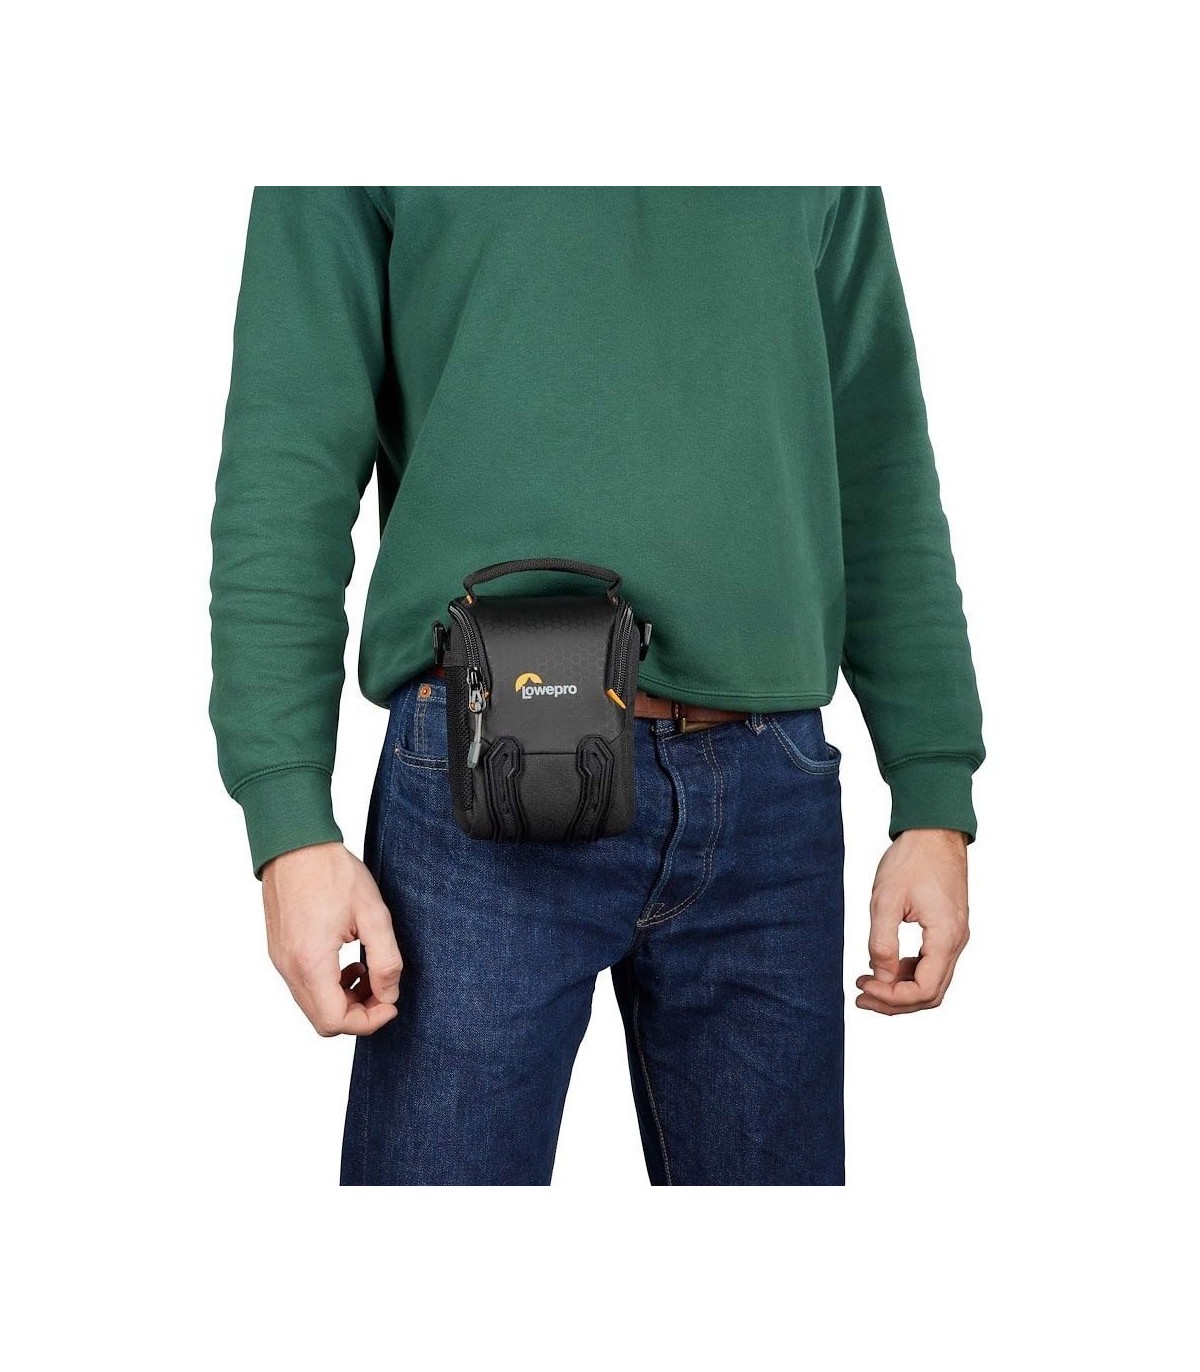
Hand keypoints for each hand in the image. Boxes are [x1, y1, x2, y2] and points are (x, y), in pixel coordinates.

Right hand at [261, 842, 401, 1035]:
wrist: (294, 845)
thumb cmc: (331, 872)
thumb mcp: (373, 913)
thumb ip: (385, 959)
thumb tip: (389, 993)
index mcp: (310, 962)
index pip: (335, 1021)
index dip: (369, 1021)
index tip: (391, 1002)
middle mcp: (289, 968)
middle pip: (323, 1021)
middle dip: (358, 1014)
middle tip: (382, 989)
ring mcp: (280, 961)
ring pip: (313, 1006)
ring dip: (344, 1000)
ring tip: (368, 972)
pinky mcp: (280, 953)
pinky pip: (304, 987)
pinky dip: (329, 986)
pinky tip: (348, 962)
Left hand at [854, 828, 969, 1014]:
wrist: (934, 832)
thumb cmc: (911, 860)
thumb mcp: (886, 900)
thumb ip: (882, 942)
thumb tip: (878, 977)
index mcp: (945, 937)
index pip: (923, 990)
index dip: (891, 997)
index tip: (862, 986)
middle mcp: (957, 942)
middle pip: (930, 993)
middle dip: (895, 1001)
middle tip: (860, 997)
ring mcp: (955, 936)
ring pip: (932, 981)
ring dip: (901, 989)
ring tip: (867, 984)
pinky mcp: (948, 929)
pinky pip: (932, 964)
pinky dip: (909, 972)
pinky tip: (884, 966)